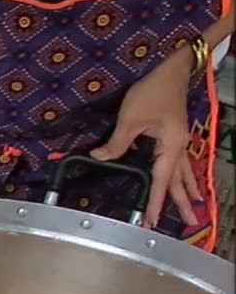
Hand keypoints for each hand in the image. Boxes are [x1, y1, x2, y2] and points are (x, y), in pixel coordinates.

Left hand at [90, 51, 200, 227]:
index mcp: (170, 145)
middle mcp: (179, 147)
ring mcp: (178, 142)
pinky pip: (180, 163)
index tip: (151, 221)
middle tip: (189, 223)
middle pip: (179, 181)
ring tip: (193, 209)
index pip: (161, 181)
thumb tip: (100, 158)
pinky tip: (185, 182)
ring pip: (183, 173)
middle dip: (182, 203)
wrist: (171, 69)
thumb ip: (117, 142)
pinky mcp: (174, 136)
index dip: (155, 202)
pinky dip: (183, 176)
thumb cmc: (153, 90)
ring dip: (186, 191)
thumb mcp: (130, 117)